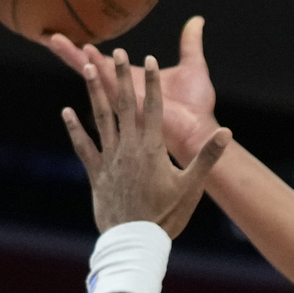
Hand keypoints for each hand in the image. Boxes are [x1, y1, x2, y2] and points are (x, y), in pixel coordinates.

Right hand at [48, 16, 218, 162]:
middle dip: (70, 53)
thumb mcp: (193, 67)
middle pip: (90, 69)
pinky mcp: (132, 106)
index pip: (102, 65)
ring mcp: (125, 100)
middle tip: (48, 36)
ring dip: (78, 57)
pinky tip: (87, 54)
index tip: (65, 38)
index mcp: (132, 83)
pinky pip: (113, 84)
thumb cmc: (197, 106)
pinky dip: (101, 69)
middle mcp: (124, 91)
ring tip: (57, 40)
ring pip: (95, 75)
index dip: (84, 53)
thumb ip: (190, 43)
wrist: (200, 130)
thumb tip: (197, 20)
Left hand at [62, 49, 230, 237]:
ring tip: (86, 67)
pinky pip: (83, 146)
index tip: (149, 60)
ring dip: (93, 91)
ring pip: (100, 118)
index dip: (152, 83)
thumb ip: (207, 157)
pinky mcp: (96, 172)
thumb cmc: (167, 215)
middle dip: (120, 76)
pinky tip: (67, 111)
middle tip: (117, 52)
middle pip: (124, 105)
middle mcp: (128, 148)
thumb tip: (226, 133)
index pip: (153, 108)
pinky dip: (74, 128)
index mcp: (153, 149)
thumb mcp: (192, 187)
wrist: (134, 240)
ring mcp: (110, 158)